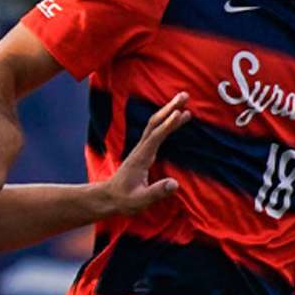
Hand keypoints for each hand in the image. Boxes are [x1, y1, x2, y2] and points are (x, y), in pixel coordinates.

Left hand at [100, 93, 191, 214]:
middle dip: (170, 108)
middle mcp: (141, 149)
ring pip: (155, 124)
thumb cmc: (124, 200)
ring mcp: (142, 148)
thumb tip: (175, 184)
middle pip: (155, 123)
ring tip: (184, 98)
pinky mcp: (144, 150)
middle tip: (185, 95)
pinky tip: (175, 115)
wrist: (109, 197)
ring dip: (168, 110)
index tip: (181, 113)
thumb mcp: (140, 200)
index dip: (168, 125)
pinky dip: (166, 119)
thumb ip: (157, 192)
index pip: (155, 137)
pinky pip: (156, 130)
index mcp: (141, 158)